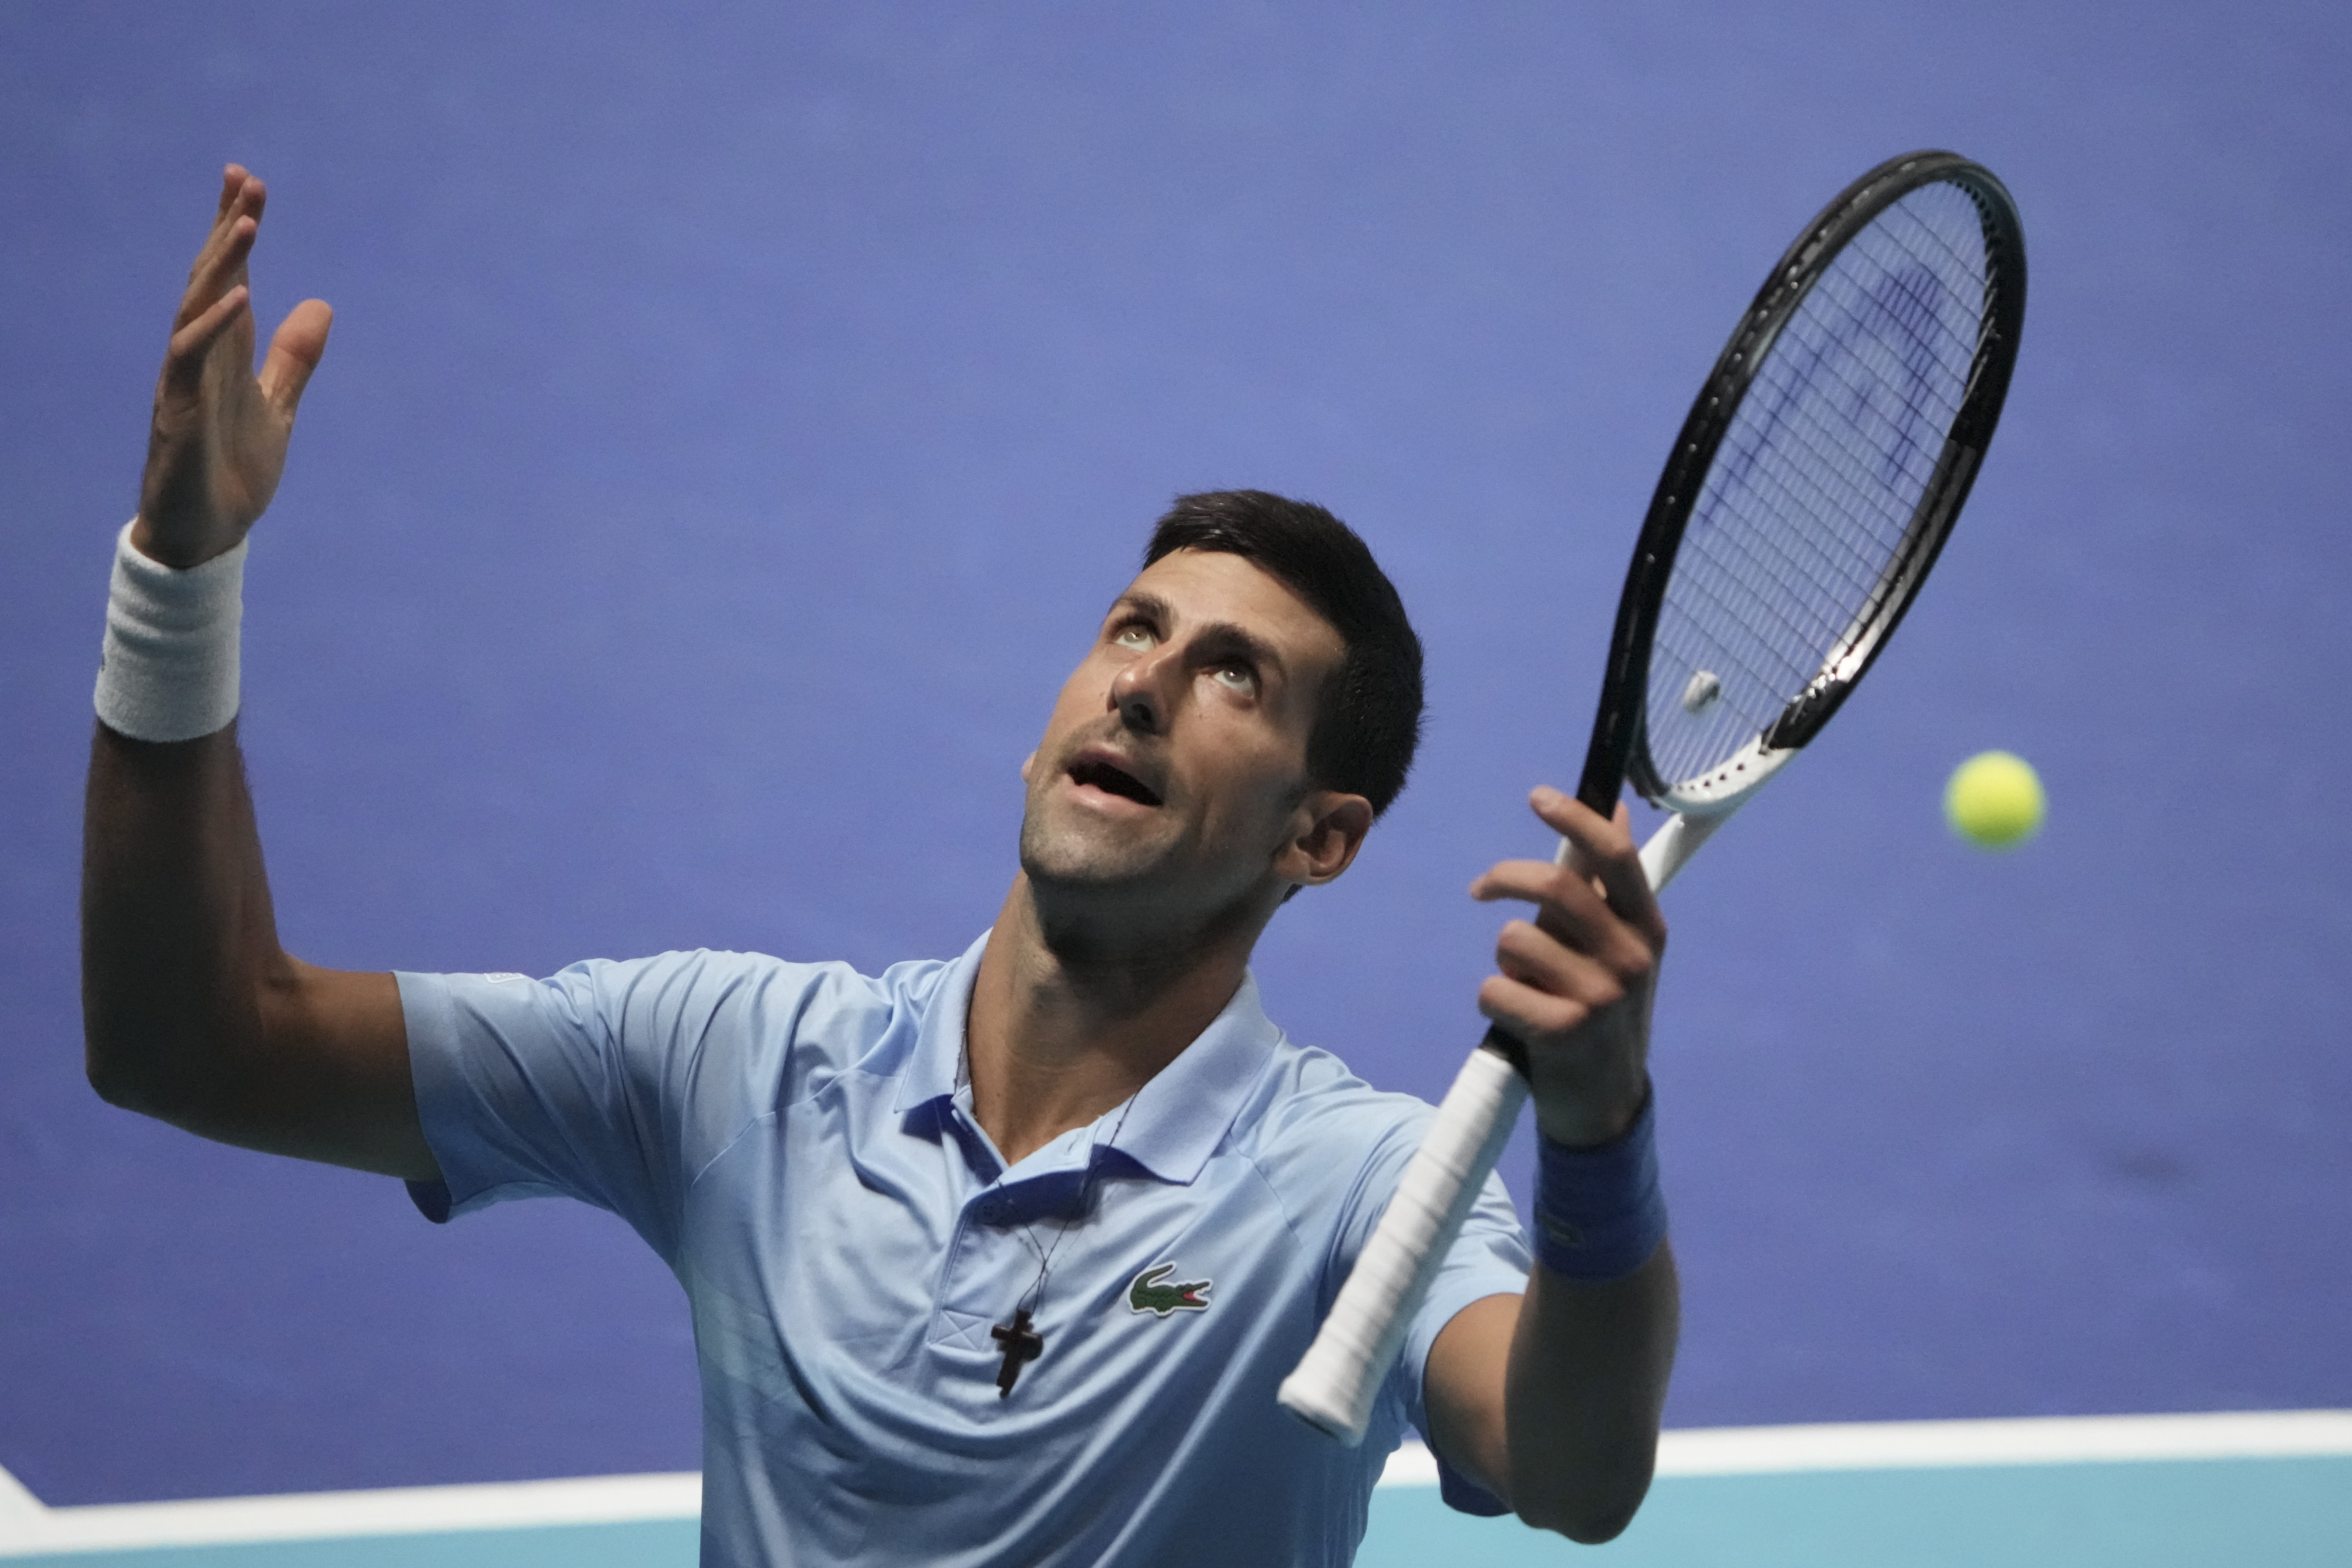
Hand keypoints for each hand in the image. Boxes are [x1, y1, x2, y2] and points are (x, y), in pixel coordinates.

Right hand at [133, 165, 332, 567]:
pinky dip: (214, 325)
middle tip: (245, 180)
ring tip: (247, 224)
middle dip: (228, 230)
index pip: (231, 277)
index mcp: (224, 351)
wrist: (210, 531)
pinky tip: (240, 297)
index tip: (250, 186)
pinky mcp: (180, 408)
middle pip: (211, 279)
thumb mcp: (279, 405)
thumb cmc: (234, 469)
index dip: (237, 231)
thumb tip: (321, 306)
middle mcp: (199, 354)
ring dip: (222, 265)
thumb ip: (294, 357)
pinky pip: (191, 356)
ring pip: (198, 307)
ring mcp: (185, 379)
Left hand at [1470, 787, 1665, 1148]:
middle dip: (1503, 878)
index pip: (1615, 856)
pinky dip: (1493, 998)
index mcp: (1648, 928)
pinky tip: (1519, 1018)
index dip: (1576, 818)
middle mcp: (1631, 957)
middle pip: (1554, 885)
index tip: (1537, 796)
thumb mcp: (1624, 948)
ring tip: (1527, 985)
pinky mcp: (1562, 1030)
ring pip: (1513, 939)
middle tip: (1481, 889)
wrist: (1606, 1103)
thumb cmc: (1605, 1011)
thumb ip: (1611, 885)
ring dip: (1506, 959)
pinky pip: (1494, 987)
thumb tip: (1616, 811)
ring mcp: (1599, 995)